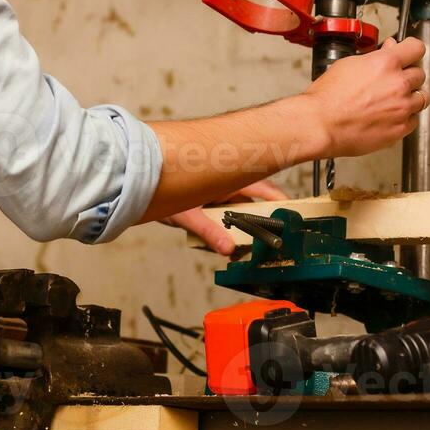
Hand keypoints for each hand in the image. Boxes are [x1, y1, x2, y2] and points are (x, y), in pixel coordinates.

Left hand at [159, 179, 287, 255]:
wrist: (139, 188)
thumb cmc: (161, 186)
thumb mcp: (187, 213)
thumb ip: (208, 231)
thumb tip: (228, 248)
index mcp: (225, 180)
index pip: (260, 189)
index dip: (277, 200)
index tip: (290, 212)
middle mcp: (223, 189)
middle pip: (252, 207)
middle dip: (261, 224)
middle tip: (271, 241)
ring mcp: (216, 200)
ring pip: (238, 219)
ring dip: (241, 234)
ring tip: (243, 250)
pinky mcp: (207, 212)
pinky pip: (223, 225)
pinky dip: (225, 237)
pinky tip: (224, 247)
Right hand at [303, 36, 426, 157]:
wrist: (321, 123)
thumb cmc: (328, 96)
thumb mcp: (348, 64)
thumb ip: (375, 57)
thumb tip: (389, 50)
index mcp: (386, 63)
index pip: (417, 48)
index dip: (411, 50)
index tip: (409, 53)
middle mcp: (398, 84)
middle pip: (420, 74)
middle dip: (408, 75)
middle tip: (393, 80)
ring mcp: (402, 107)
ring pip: (422, 97)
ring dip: (410, 96)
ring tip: (393, 100)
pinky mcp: (400, 128)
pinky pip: (414, 119)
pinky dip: (406, 117)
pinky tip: (390, 115)